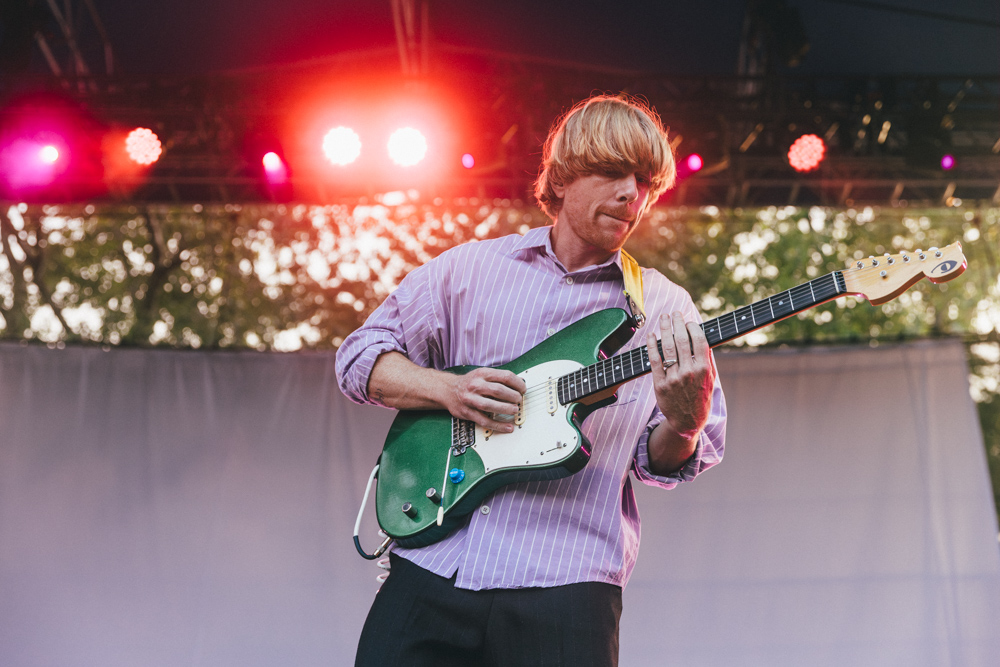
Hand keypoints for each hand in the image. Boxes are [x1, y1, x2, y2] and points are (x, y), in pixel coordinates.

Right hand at [441, 367, 526, 432]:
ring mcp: (470, 399)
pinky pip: (484, 421)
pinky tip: (507, 427)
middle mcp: (475, 385)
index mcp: (482, 373)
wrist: (448, 390)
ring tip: (515, 410)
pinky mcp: (467, 412)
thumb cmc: (469, 383)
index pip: (505, 376)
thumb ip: (498, 379)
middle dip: (513, 396)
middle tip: (519, 401)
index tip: (523, 389)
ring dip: (506, 409)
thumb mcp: (482, 374)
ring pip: (491, 405)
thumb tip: (519, 384)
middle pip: (499, 390)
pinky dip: (498, 425)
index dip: (518, 384)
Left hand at [646, 312, 714, 440]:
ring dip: (664, 329)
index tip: (688, 321)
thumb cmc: (700, 399)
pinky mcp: (660, 384)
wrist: (687, 422)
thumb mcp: (711, 381)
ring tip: (663, 318)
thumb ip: (708, 360)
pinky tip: (651, 335)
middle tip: (674, 313)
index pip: (699, 340)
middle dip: (677, 323)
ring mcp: (673, 378)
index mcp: (704, 370)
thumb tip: (703, 339)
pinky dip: (652, 346)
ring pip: (667, 348)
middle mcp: (689, 372)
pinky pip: (654, 361)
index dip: (692, 327)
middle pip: (682, 340)